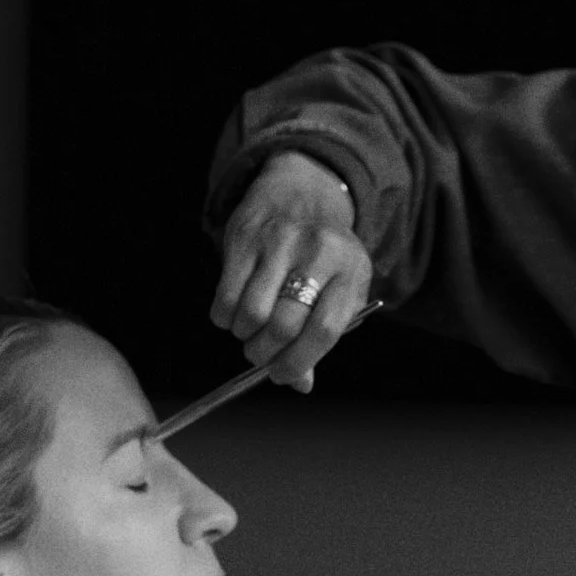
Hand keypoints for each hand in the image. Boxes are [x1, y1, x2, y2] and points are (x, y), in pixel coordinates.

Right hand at [209, 150, 376, 392]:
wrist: (304, 192)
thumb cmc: (325, 257)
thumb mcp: (340, 290)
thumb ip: (322, 337)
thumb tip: (300, 384)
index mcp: (350, 271)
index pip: (325, 329)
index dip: (299, 362)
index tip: (284, 375)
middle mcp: (317, 253)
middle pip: (284, 325)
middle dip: (266, 354)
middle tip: (261, 356)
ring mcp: (279, 242)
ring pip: (252, 313)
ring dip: (245, 336)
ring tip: (250, 332)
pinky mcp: (245, 237)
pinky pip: (226, 296)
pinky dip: (225, 318)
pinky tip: (234, 315)